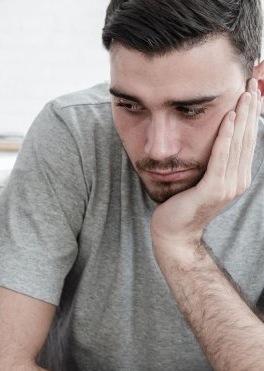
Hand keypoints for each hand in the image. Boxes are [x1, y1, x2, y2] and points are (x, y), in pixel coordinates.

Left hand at [151, 79, 261, 254]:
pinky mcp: (213, 189)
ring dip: (242, 116)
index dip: (252, 114)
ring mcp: (228, 186)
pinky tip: (228, 117)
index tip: (253, 90)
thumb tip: (216, 141)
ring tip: (246, 92)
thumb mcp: (201, 179)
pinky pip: (221, 156)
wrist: (173, 233)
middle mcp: (238, 180)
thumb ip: (212, 162)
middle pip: (247, 137)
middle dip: (251, 108)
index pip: (247, 140)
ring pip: (237, 143)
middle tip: (254, 81)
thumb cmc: (181, 205)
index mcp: (238, 177)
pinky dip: (225, 135)